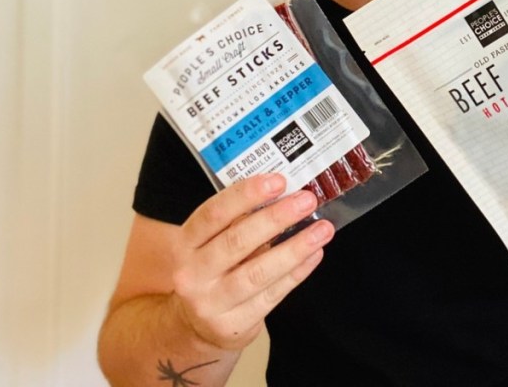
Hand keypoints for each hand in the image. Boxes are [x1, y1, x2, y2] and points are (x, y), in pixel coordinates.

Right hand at [170, 174, 334, 350]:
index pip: (213, 214)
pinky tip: (315, 254)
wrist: (196, 327)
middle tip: (306, 200)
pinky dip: (296, 273)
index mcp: (185, 245)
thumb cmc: (212, 271)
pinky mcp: (234, 325)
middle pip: (236, 242)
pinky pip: (272, 295)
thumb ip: (237, 221)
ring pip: (258, 272)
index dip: (245, 195)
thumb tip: (283, 193)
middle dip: (275, 218)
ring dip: (295, 248)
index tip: (278, 180)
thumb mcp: (210, 244)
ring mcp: (211, 303)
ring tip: (322, 229)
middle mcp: (192, 274)